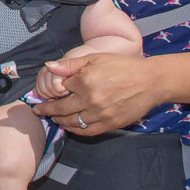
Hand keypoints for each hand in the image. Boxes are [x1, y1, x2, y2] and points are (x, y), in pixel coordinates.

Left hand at [29, 53, 165, 135]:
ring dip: (59, 121)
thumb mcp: (95, 58)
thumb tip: (49, 66)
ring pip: (71, 122)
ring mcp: (100, 114)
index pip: (58, 89)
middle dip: (47, 110)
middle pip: (60, 108)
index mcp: (84, 81)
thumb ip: (70, 64)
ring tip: (53, 118)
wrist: (150, 81)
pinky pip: (86, 131)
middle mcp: (90, 99)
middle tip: (39, 110)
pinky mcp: (110, 124)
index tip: (43, 95)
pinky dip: (75, 130)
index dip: (50, 92)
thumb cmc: (123, 67)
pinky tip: (70, 126)